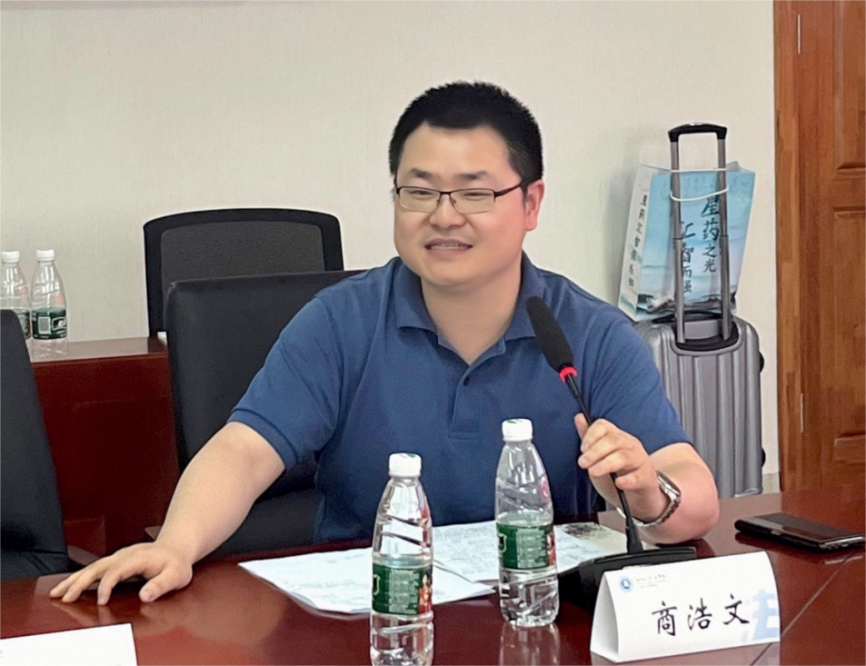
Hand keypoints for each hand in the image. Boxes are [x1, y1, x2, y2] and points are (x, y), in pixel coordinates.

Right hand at [49, 542, 192, 604]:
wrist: (176, 548)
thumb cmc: (176, 563)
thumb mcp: (176, 575)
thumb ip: (161, 585)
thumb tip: (145, 595)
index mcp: (138, 558)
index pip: (117, 570)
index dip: (107, 585)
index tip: (101, 601)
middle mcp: (125, 556)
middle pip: (98, 567)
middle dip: (79, 581)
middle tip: (64, 597)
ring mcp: (118, 558)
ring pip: (92, 567)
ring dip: (74, 579)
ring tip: (56, 592)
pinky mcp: (115, 562)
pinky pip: (94, 569)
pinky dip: (79, 577)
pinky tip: (67, 586)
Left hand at [575, 414, 657, 491]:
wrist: (637, 497)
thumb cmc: (617, 474)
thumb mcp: (599, 457)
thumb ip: (589, 439)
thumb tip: (579, 417)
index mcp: (617, 437)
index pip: (604, 426)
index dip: (591, 435)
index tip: (582, 449)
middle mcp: (630, 445)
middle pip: (613, 440)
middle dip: (595, 451)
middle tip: (582, 463)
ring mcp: (641, 461)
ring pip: (624, 457)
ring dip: (606, 464)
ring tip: (593, 472)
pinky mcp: (647, 478)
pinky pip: (639, 476)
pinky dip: (628, 479)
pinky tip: (619, 483)